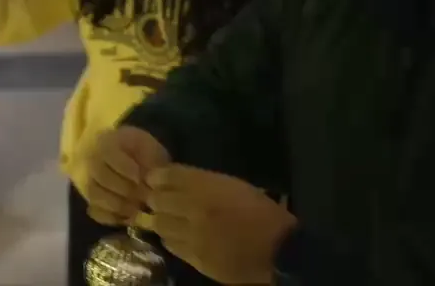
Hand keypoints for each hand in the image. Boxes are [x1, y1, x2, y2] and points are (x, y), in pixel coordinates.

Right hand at [83, 126, 171, 225]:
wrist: (141, 164)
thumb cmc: (146, 153)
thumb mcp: (151, 149)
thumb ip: (148, 160)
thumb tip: (146, 180)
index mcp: (105, 141)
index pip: (106, 153)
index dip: (123, 167)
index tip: (139, 177)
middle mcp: (91, 160)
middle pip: (99, 176)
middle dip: (123, 189)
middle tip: (143, 196)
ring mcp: (89, 181)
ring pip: (94, 195)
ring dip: (118, 204)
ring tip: (137, 208)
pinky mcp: (92, 201)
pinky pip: (95, 212)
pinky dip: (111, 217)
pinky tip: (128, 217)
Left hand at [145, 165, 296, 284]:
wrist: (279, 250)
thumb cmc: (261, 213)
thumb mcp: (234, 186)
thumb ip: (204, 182)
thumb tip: (177, 182)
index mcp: (209, 187)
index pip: (169, 176)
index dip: (157, 176)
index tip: (155, 178)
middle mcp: (196, 209)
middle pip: (158, 200)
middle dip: (156, 199)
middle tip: (157, 200)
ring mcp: (193, 236)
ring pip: (160, 224)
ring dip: (161, 220)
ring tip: (167, 219)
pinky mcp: (195, 258)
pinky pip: (171, 245)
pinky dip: (171, 238)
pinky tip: (178, 236)